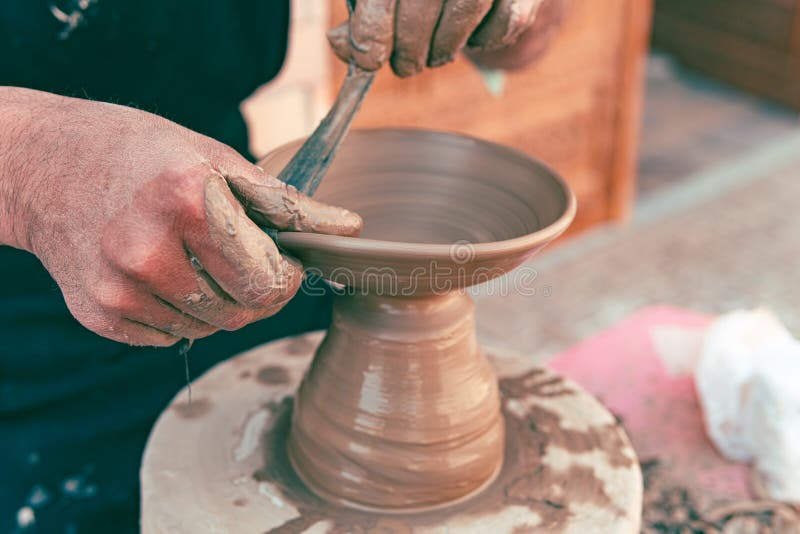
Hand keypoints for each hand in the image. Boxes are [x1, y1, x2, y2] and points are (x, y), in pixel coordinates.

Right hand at [0, 88, 361, 345]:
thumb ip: (282, 201)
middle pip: (241, 312)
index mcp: (188, 203)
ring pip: (207, 329)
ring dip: (218, 304)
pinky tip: (163, 274)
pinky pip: (169, 337)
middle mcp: (149, 251)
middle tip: (243, 260)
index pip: (266, 280)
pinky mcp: (99, 313)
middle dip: (258, 291)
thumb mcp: (214, 158)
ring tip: (196, 259)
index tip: (283, 261)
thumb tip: (347, 227)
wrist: (43, 165)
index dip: (286, 276)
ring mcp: (119, 288)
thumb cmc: (139, 153)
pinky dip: (180, 314)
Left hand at [326, 0, 557, 76]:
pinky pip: (508, 19)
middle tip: (405, 66)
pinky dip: (487, 40)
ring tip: (435, 54)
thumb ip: (364, 14)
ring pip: (466, 8)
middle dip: (409, 47)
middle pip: (423, 2)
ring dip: (444, 47)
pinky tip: (471, 40)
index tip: (368, 59)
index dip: (372, 32)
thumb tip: (342, 46)